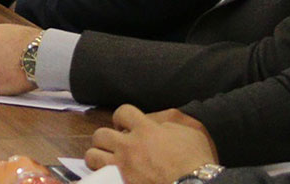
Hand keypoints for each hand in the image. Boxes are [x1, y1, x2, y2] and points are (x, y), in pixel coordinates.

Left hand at [85, 105, 219, 183]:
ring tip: (106, 160)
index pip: (122, 112)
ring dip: (98, 156)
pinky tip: (110, 176)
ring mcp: (123, 168)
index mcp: (145, 129)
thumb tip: (152, 123)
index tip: (125, 124)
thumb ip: (164, 123)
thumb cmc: (196, 159)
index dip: (122, 117)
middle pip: (100, 134)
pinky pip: (101, 177)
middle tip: (115, 144)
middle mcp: (129, 147)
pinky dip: (103, 175)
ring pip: (93, 156)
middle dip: (106, 137)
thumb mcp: (186, 131)